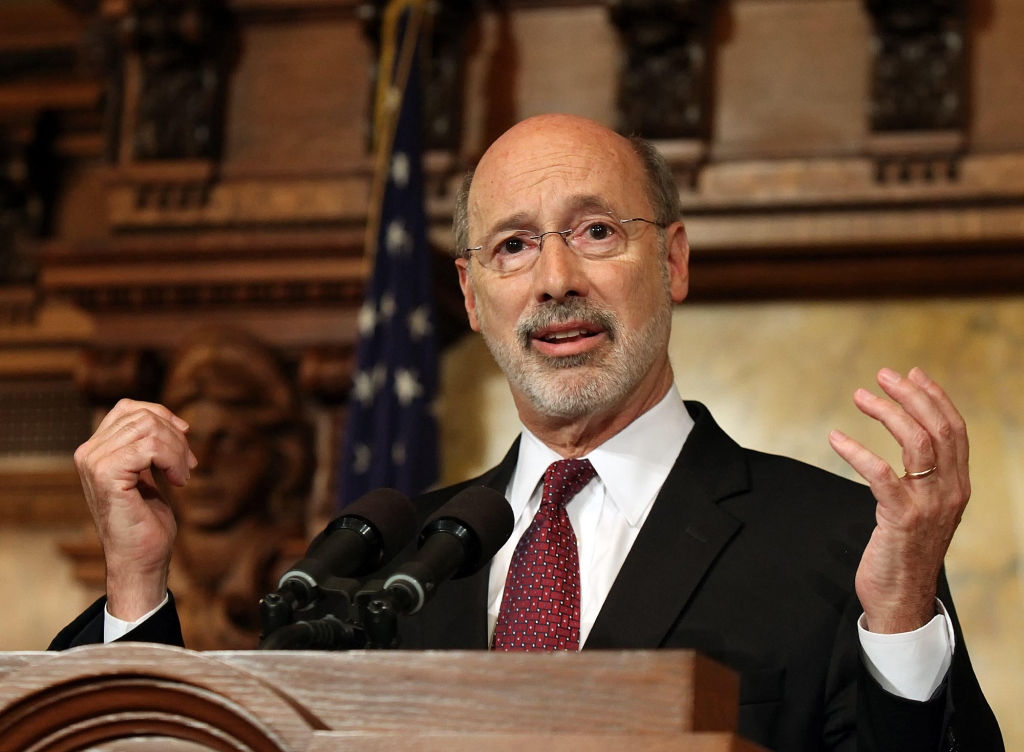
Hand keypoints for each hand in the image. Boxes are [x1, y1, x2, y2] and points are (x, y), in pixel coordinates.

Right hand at [74, 399, 196, 620]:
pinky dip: (173, 460)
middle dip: (176, 437)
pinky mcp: (106, 474)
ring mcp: (94, 462)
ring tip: (183, 475)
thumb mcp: (145, 473)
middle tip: (189, 465)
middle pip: (143, 416)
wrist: (140, 559)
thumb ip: (144, 446)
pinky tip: (178, 482)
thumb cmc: (146, 521)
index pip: (128, 408)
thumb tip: (165, 418)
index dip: (162, 415)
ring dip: (178, 450)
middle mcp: (88, 452)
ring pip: (150, 428)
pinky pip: (151, 446)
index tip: (184, 436)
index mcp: (95, 450)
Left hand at [829, 367, 969, 633]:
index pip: (955, 430)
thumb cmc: (904, 553)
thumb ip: (923, 479)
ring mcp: (928, 505)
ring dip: (888, 413)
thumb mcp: (923, 509)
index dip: (935, 397)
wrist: (903, 601)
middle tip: (883, 375)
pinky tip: (835, 437)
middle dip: (911, 395)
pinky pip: (881, 474)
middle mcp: (949, 492)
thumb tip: (911, 444)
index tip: (912, 374)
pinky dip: (856, 451)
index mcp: (957, 486)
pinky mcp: (901, 518)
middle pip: (939, 428)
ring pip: (917, 443)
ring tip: (861, 396)